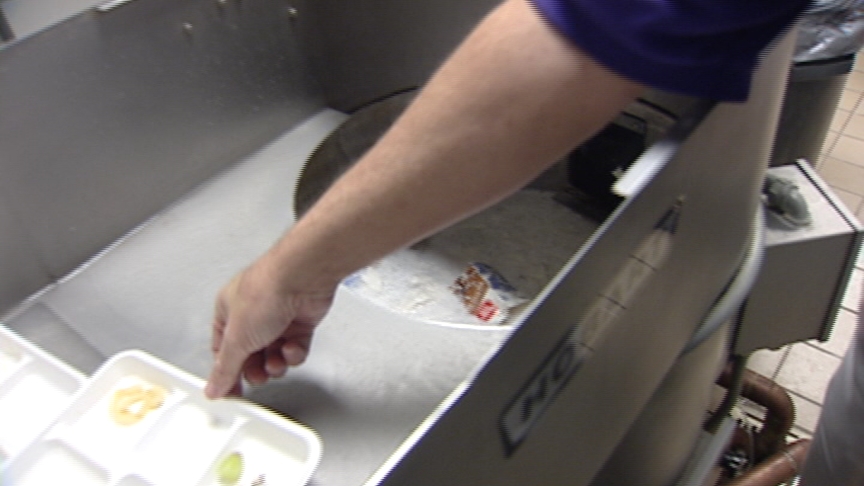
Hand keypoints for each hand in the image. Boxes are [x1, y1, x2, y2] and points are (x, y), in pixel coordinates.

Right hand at [204, 259, 334, 398]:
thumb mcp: (236, 339)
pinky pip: (295, 349)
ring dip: (276, 364)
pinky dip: (294, 353)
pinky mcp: (300, 322)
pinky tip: (291, 348)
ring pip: (274, 356)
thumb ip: (225, 368)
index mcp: (228, 312)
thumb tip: (214, 387)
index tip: (231, 393)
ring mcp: (278, 318)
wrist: (302, 278)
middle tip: (259, 375)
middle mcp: (252, 314)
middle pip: (250, 356)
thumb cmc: (265, 291)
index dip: (227, 373)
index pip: (222, 351)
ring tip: (276, 362)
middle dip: (255, 370)